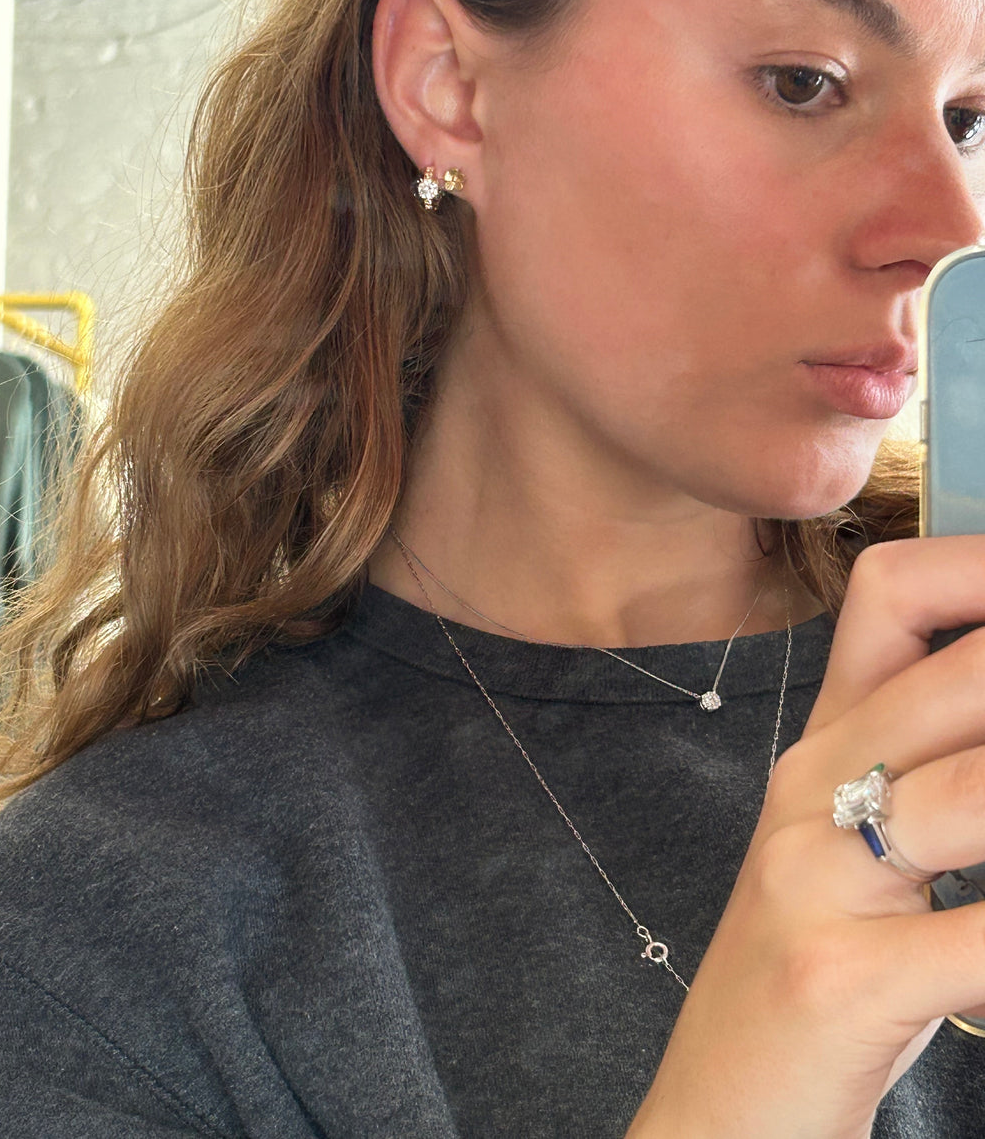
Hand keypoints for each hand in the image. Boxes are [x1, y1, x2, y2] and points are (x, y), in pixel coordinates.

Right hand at [625, 535, 984, 1138]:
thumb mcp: (862, 852)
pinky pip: (978, 941)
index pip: (891, 593)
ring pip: (974, 791)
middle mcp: (809, 788)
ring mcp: (811, 879)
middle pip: (956, 673)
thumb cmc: (822, 971)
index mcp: (823, 747)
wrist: (720, 1110)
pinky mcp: (835, 977)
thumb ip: (936, 771)